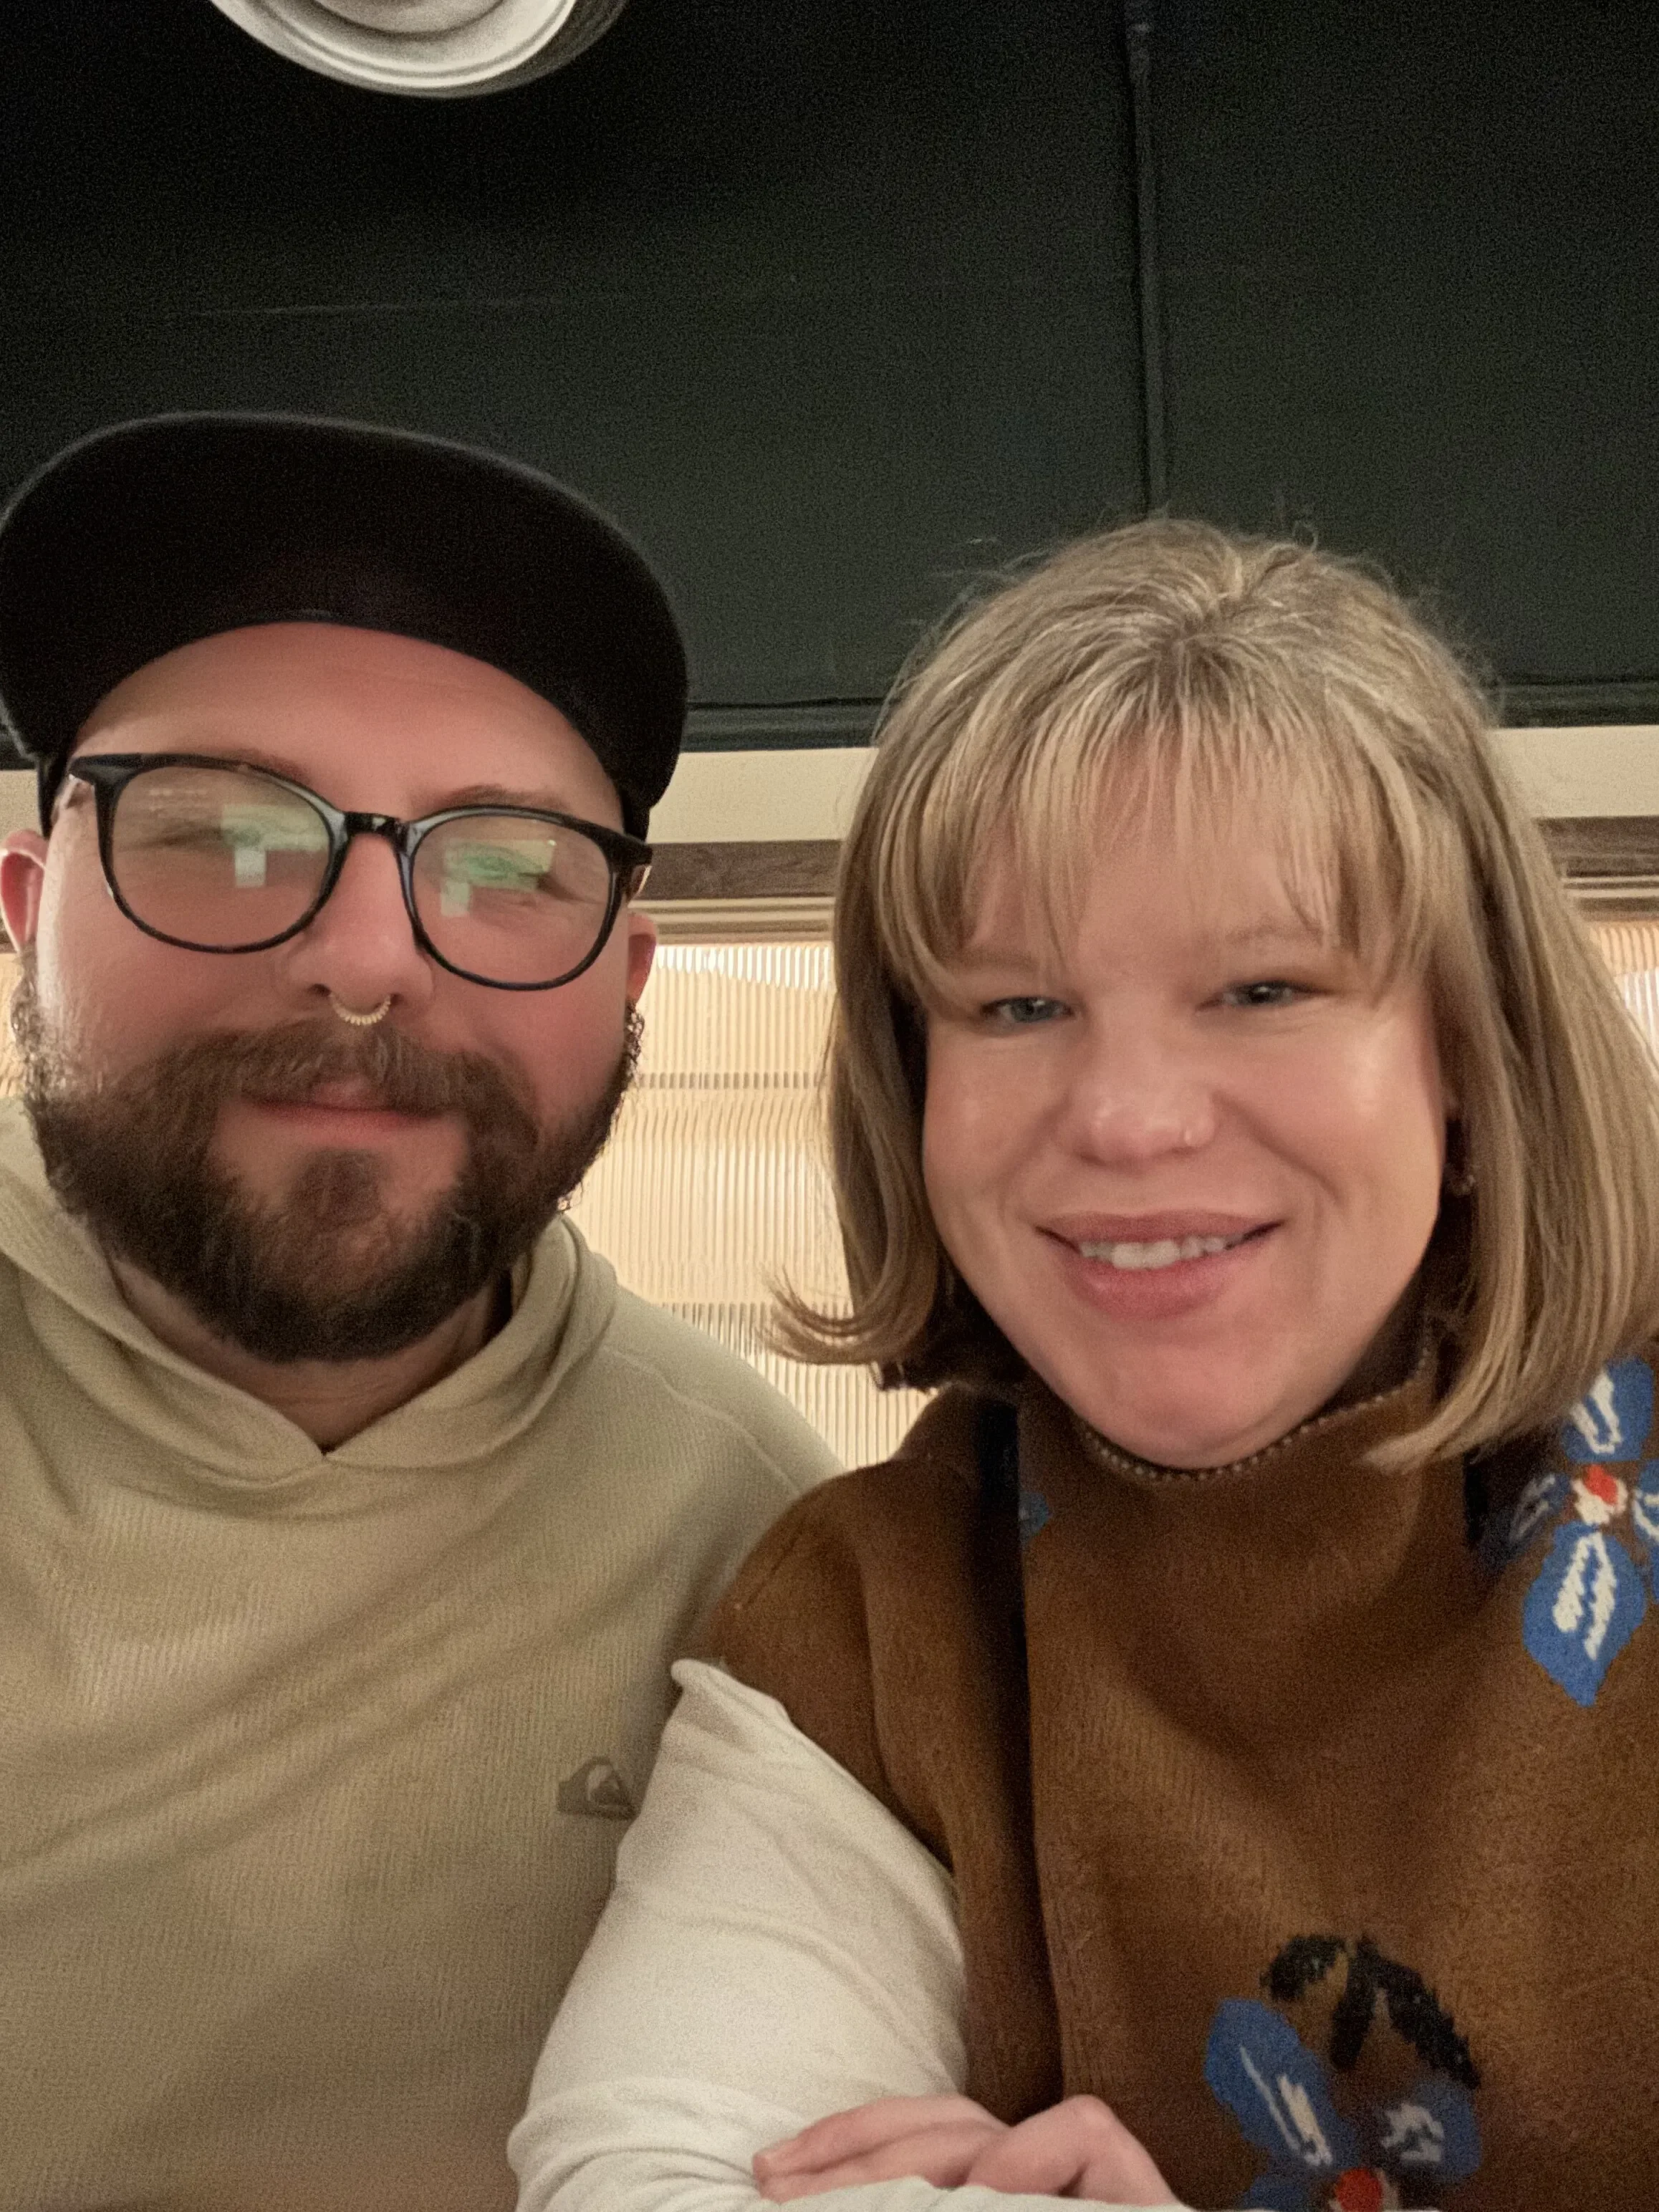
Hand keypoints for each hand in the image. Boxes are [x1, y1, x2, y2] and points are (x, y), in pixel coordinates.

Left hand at [753, 2091, 1175, 2202]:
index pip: (921, 2147)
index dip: (845, 2147)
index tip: (768, 2179)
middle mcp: (1042, 2196)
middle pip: (944, 2128)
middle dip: (854, 2150)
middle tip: (774, 2189)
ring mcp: (1095, 2194)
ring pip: (997, 2128)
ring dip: (919, 2156)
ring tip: (856, 2208)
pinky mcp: (1143, 2202)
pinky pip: (1082, 2132)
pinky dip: (1025, 2157)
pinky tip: (989, 2196)